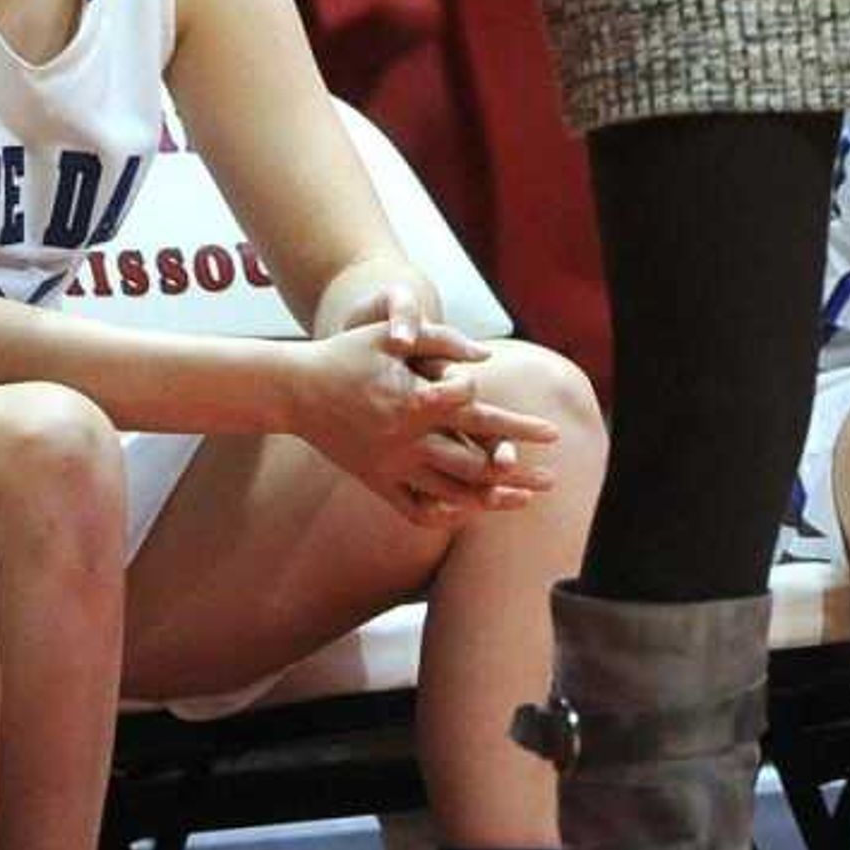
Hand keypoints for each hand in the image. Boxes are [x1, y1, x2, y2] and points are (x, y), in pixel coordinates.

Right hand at [290, 319, 561, 527]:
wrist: (295, 390)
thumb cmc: (347, 354)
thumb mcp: (391, 337)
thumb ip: (441, 341)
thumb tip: (487, 357)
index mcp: (411, 400)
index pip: (470, 409)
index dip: (503, 415)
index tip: (538, 427)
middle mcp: (404, 439)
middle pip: (473, 459)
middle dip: (518, 467)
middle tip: (555, 475)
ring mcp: (390, 465)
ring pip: (450, 491)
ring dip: (492, 497)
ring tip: (527, 498)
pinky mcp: (377, 480)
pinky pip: (415, 508)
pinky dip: (446, 513)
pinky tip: (471, 511)